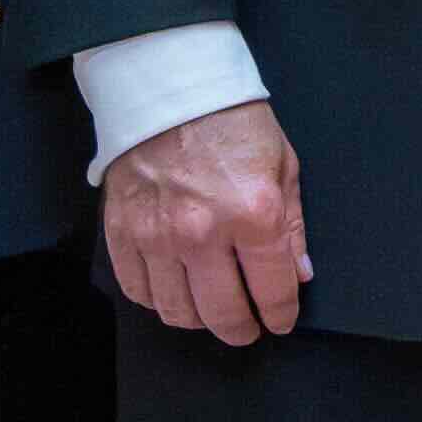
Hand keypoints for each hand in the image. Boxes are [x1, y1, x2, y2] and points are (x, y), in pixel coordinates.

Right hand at [105, 98, 308, 346]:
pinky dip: (158, 302)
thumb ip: (291, 226)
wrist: (170, 91)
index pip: (272, 289)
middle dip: (241, 329)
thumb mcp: (283, 166)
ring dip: (198, 321)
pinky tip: (174, 294)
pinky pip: (138, 291)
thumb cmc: (235, 123)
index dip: (280, 314)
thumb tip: (299, 275)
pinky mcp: (121, 234)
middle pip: (221, 312)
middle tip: (247, 329)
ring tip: (211, 313)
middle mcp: (203, 233)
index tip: (280, 321)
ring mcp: (156, 238)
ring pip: (176, 311)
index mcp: (253, 214)